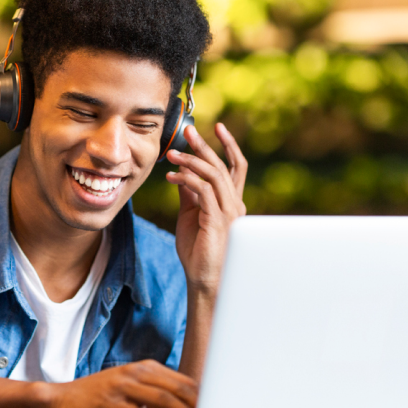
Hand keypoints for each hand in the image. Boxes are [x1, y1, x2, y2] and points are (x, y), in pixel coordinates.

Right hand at [45, 360, 197, 407]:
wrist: (61, 399)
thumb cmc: (98, 397)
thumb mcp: (129, 389)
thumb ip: (155, 396)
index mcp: (143, 368)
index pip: (180, 380)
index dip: (200, 395)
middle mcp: (133, 373)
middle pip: (173, 388)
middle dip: (196, 405)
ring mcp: (120, 387)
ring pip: (158, 398)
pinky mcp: (107, 404)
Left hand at [165, 123, 247, 295]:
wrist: (204, 279)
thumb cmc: (198, 250)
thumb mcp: (191, 215)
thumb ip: (189, 194)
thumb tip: (181, 172)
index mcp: (231, 202)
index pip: (235, 167)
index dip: (228, 146)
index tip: (217, 127)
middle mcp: (234, 204)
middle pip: (223, 166)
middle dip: (205, 146)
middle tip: (189, 131)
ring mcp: (229, 213)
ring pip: (214, 176)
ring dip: (191, 162)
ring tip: (172, 154)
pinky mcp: (218, 221)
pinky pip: (204, 192)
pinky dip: (187, 181)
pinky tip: (171, 178)